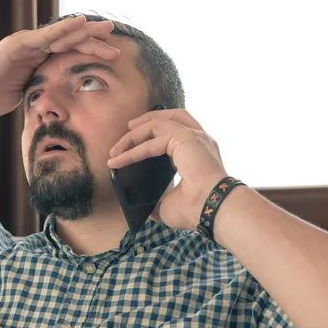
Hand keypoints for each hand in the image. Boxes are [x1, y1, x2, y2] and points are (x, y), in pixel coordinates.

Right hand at [0, 15, 119, 118]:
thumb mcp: (24, 97)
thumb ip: (38, 94)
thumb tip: (52, 107)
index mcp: (37, 60)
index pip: (68, 53)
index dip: (88, 53)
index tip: (110, 56)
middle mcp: (34, 48)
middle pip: (69, 41)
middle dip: (93, 39)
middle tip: (115, 37)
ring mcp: (27, 44)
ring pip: (61, 35)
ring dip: (85, 31)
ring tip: (105, 29)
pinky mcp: (19, 44)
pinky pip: (45, 36)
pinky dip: (63, 29)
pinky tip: (80, 24)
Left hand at [107, 109, 231, 230]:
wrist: (210, 209)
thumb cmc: (195, 210)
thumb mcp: (168, 204)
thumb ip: (156, 198)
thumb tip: (139, 206)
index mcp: (198, 153)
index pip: (176, 134)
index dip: (153, 137)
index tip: (132, 147)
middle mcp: (199, 140)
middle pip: (171, 118)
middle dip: (146, 122)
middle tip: (127, 130)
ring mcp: (194, 136)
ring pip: (158, 124)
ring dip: (135, 134)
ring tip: (117, 147)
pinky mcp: (185, 138)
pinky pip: (153, 136)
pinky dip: (134, 148)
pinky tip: (119, 159)